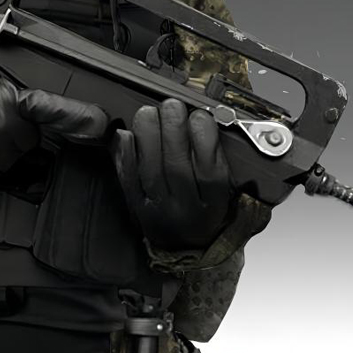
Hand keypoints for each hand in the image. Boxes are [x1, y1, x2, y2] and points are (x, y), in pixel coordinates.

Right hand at [0, 59, 107, 177]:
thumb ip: (14, 93)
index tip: (100, 124)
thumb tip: (33, 103)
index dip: (81, 119)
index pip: (57, 111)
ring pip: (16, 159)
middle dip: (21, 133)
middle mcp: (10, 131)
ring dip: (6, 150)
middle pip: (33, 141)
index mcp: (14, 102)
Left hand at [111, 98, 233, 250]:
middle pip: (177, 167)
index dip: (204, 139)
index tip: (200, 115)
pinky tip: (126, 134)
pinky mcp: (138, 210)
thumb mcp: (227, 193)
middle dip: (173, 129)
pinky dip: (126, 155)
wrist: (187, 247)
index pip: (211, 171)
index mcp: (214, 206)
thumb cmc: (207, 210)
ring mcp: (160, 211)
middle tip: (172, 105)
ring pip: (152, 170)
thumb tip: (204, 118)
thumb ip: (218, 160)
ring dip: (148, 136)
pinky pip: (129, 180)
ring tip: (149, 112)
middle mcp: (187, 211)